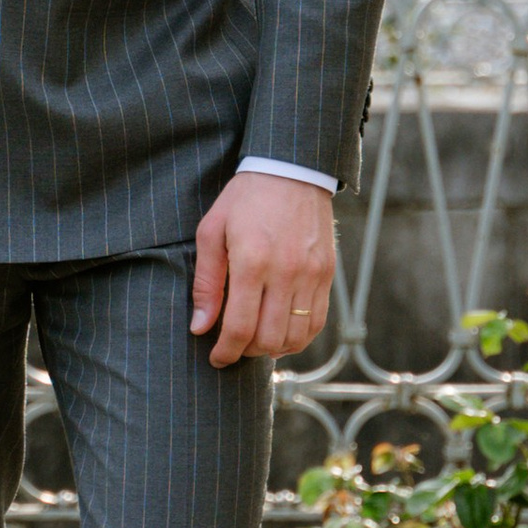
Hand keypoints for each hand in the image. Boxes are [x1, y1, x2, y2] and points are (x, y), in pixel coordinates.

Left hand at [190, 172, 335, 369]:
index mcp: (252, 261)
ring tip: (255, 340)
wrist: (292, 170)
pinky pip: (316, 322)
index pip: (240, 327)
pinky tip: (280, 334)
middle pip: (268, 338)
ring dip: (272, 349)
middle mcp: (286, 272)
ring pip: (295, 337)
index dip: (225, 351)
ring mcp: (311, 275)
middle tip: (232, 346)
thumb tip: (200, 326)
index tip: (216, 358)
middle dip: (246, 352)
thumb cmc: (245, 199)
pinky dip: (298, 338)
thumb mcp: (212, 232)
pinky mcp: (326, 274)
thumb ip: (206, 282)